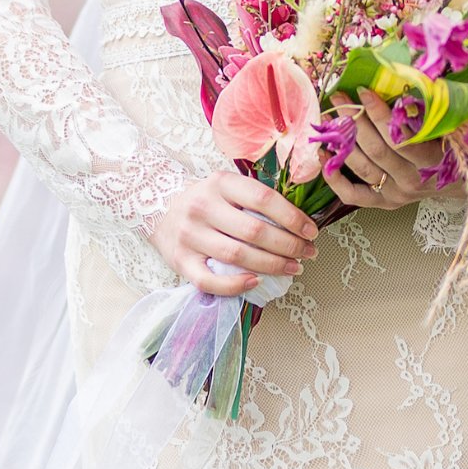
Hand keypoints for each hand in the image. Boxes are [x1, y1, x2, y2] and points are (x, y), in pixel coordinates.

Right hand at [147, 168, 318, 295]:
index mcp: (220, 183)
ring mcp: (190, 236)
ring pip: (237, 256)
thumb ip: (255, 198)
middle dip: (289, 246)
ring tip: (292, 268)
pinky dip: (235, 285)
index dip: (292, 217)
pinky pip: (210, 281)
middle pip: (254, 231)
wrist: (157, 206)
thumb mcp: (227, 186)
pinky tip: (255, 282)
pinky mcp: (180, 261)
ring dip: (271, 265)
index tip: (311, 231)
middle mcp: (203, 207)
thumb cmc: (205, 199)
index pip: (263, 199)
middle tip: (307, 253)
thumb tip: (298, 221)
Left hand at [321, 89, 456, 210]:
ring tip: (328, 117)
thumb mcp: (457, 126)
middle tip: (341, 96)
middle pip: (376, 150)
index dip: (379, 114)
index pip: (400, 138)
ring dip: (341, 141)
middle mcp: (412, 180)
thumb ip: (438, 108)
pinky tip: (324, 154)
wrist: (463, 181)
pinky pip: (353, 194)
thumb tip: (416, 76)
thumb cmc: (458, 147)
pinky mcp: (384, 202)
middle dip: (355, 120)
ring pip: (362, 167)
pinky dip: (334, 177)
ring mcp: (396, 193)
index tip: (364, 91)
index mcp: (432, 162)